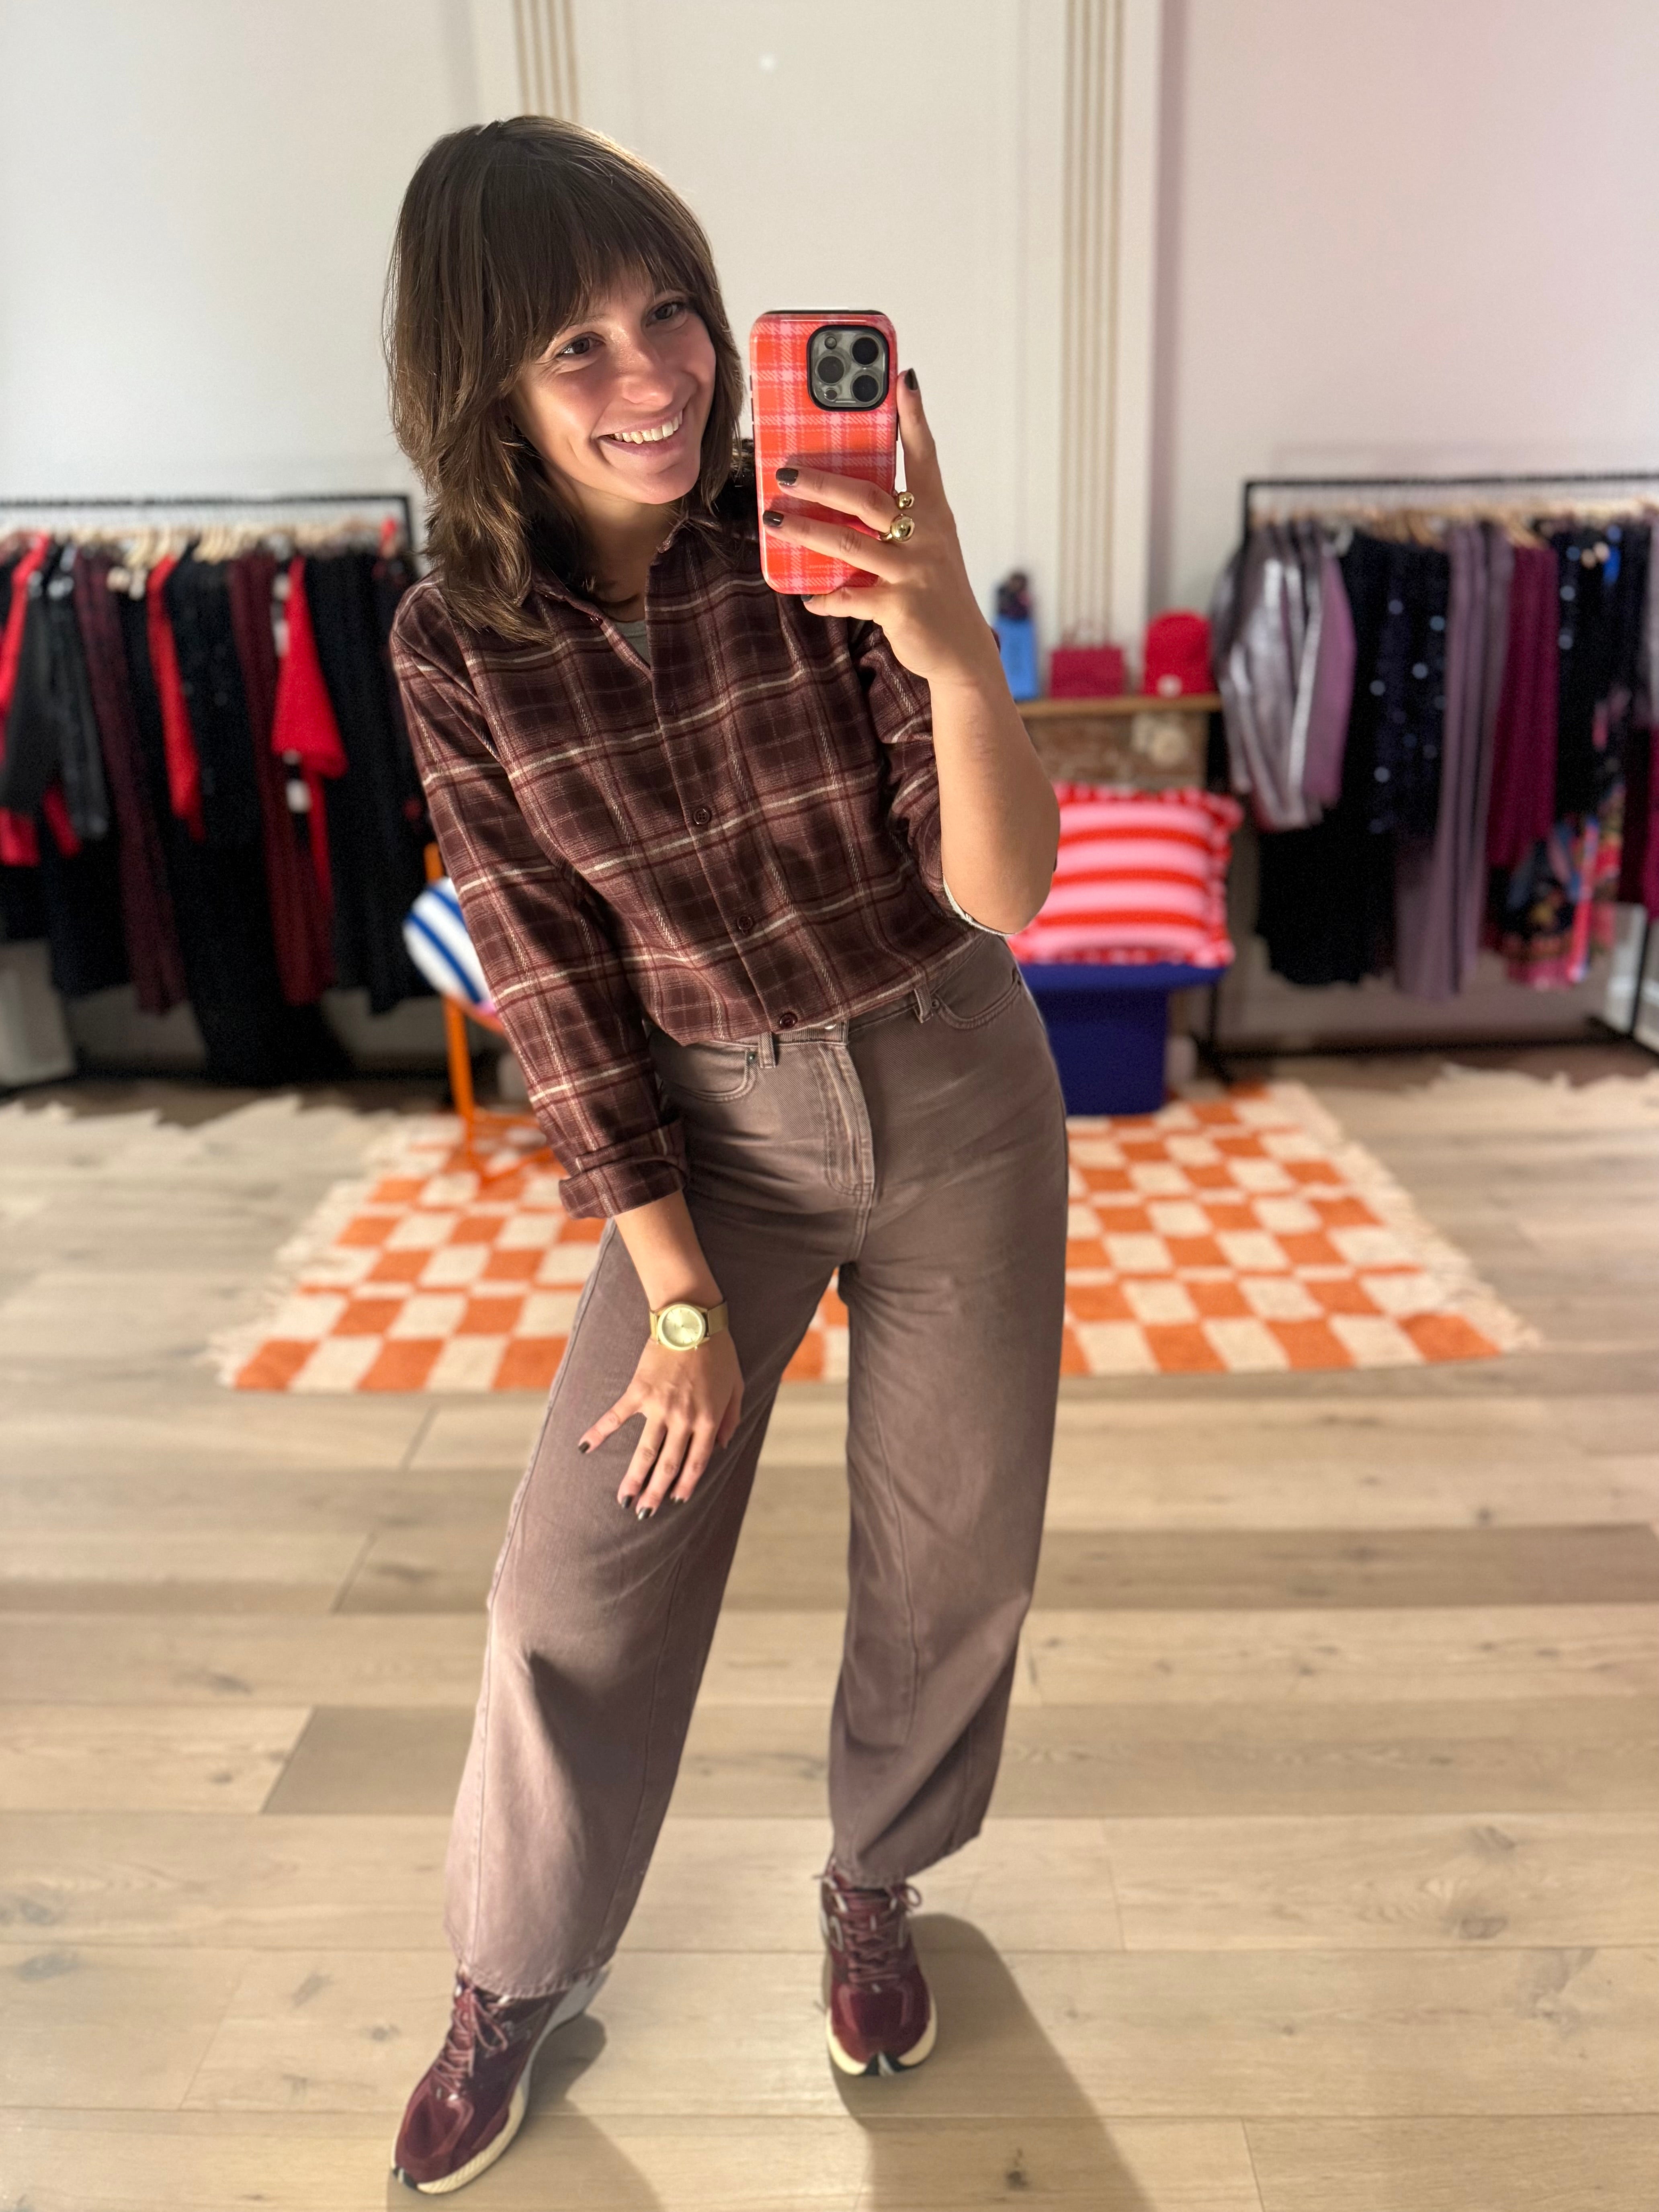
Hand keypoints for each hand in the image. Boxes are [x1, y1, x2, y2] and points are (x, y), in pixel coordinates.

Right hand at [577, 1329, 744, 1516]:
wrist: (692, 1319)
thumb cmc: (719, 1351)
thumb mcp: (736, 1386)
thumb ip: (730, 1418)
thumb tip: (721, 1446)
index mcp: (707, 1419)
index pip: (696, 1462)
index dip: (686, 1484)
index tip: (676, 1502)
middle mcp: (683, 1418)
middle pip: (668, 1464)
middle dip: (656, 1492)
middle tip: (643, 1514)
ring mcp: (659, 1406)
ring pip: (645, 1451)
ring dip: (633, 1477)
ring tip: (623, 1499)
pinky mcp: (638, 1391)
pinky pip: (616, 1416)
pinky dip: (599, 1432)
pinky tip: (584, 1447)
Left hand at [763, 372, 1000, 690]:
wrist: (962, 652)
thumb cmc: (934, 591)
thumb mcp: (926, 547)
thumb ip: (895, 520)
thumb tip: (839, 497)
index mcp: (934, 514)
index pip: (926, 457)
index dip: (914, 419)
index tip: (903, 380)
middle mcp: (926, 536)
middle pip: (867, 497)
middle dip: (822, 481)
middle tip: (784, 469)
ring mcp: (914, 572)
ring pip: (850, 543)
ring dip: (807, 531)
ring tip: (774, 521)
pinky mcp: (899, 607)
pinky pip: (851, 597)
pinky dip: (826, 597)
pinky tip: (807, 595)